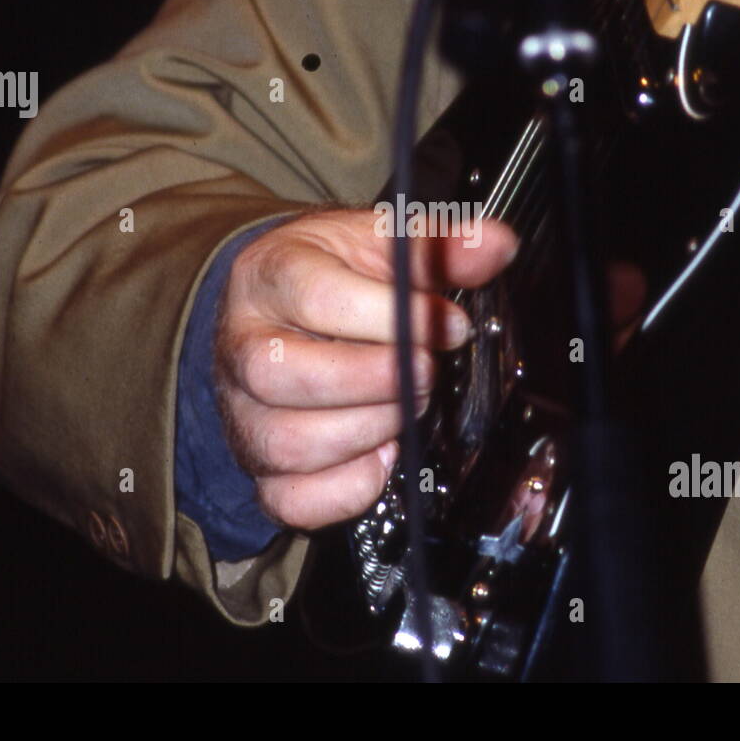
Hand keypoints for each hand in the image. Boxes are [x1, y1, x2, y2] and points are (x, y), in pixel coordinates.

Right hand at [215, 208, 518, 528]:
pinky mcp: (261, 466)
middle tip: (426, 371)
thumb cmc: (330, 274)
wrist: (279, 307)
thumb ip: (438, 245)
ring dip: (367, 432)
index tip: (445, 323)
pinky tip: (382, 457)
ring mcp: (245, 412)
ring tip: (405, 408)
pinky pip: (292, 499)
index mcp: (270, 277)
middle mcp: (244, 347)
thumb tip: (495, 246)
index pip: (315, 297)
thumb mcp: (381, 241)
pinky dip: (347, 489)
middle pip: (284, 376)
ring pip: (287, 444)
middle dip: (375, 381)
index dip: (390, 316)